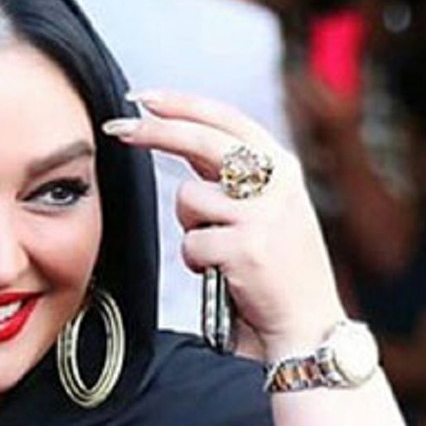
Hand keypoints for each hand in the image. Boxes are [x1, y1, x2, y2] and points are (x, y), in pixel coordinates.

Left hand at [104, 91, 345, 360]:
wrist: (308, 328)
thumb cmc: (277, 271)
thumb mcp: (264, 210)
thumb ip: (229, 177)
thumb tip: (178, 136)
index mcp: (281, 168)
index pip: (226, 120)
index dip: (182, 104)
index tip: (142, 98)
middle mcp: (277, 183)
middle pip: (202, 140)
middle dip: (155, 130)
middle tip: (117, 126)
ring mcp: (263, 213)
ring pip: (189, 200)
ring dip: (190, 229)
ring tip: (220, 253)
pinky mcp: (247, 246)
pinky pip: (191, 243)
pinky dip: (197, 261)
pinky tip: (225, 276)